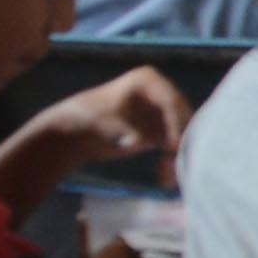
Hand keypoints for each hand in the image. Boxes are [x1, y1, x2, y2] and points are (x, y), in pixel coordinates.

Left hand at [44, 66, 186, 174]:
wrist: (74, 133)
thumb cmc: (85, 119)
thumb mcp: (102, 122)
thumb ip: (121, 130)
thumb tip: (135, 141)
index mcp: (148, 80)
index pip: (171, 102)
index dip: (176, 124)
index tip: (173, 148)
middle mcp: (161, 93)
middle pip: (182, 118)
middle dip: (180, 144)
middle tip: (174, 167)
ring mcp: (163, 112)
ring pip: (182, 134)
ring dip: (177, 156)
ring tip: (167, 177)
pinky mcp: (161, 130)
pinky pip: (174, 146)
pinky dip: (171, 161)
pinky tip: (164, 177)